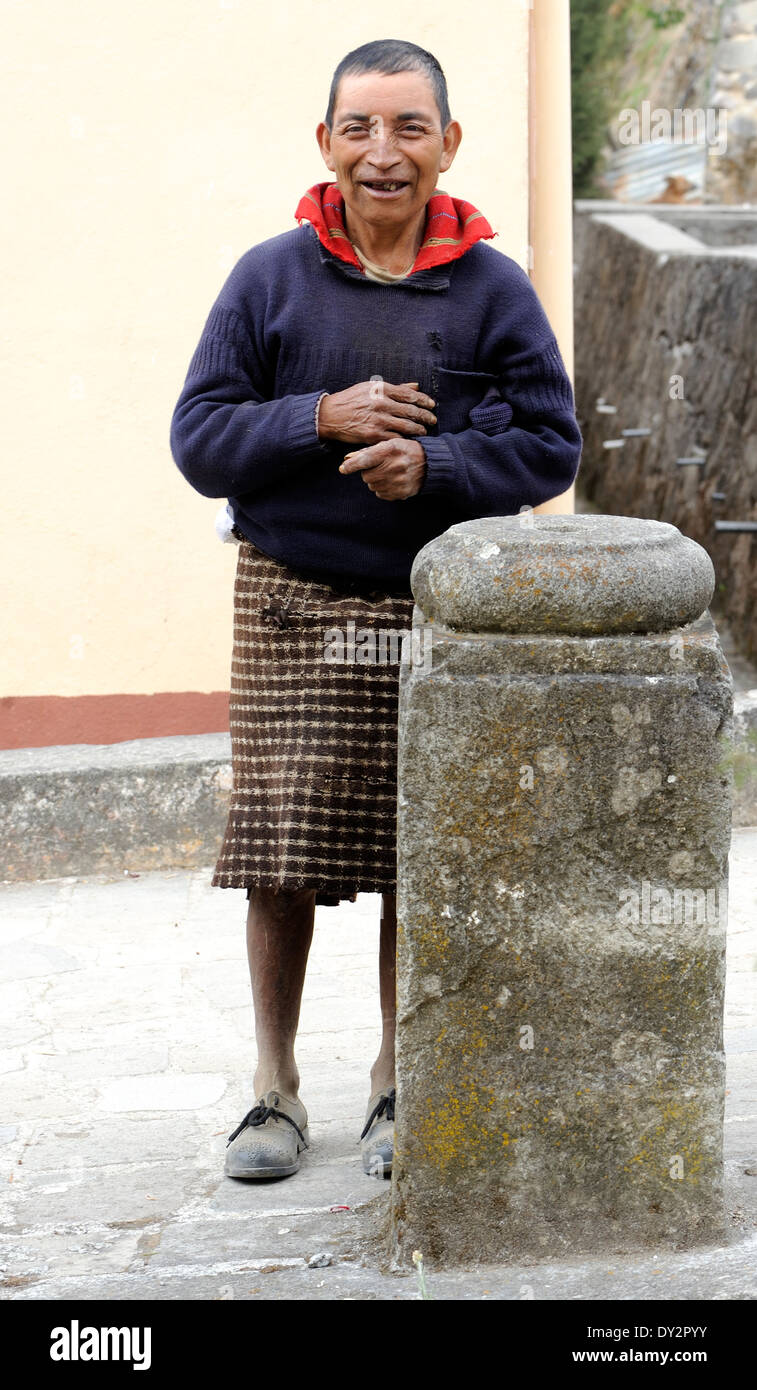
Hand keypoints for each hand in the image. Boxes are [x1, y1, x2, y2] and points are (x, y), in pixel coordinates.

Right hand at [317, 380, 435, 444]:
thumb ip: (395, 388)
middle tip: (433, 420)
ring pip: (406, 426)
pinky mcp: (373, 435)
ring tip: (424, 431)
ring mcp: (378, 420)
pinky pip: (395, 438)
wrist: (330, 416)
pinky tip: (410, 441)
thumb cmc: (351, 400)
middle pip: (411, 411)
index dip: (424, 400)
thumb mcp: (370, 388)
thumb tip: (416, 386)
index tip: (432, 404)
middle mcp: (381, 404)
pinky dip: (405, 440)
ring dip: (418, 430)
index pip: (409, 395)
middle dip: (425, 416)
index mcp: (381, 390)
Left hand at [339, 438, 426, 499]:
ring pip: (372, 486)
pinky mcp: (401, 493)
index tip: (343, 469)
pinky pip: (381, 494)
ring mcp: (398, 481)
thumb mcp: (389, 444)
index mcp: (390, 450)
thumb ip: (367, 451)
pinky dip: (383, 489)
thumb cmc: (405, 450)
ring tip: (388, 473)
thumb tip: (347, 459)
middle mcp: (394, 466)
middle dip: (368, 472)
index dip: (352, 465)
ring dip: (376, 480)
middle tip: (380, 466)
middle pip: (366, 476)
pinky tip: (392, 481)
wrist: (429, 464)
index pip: (366, 459)